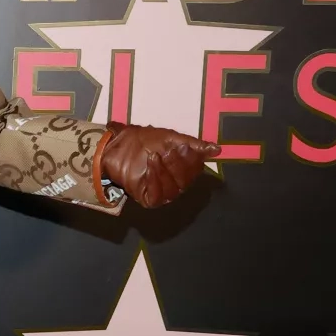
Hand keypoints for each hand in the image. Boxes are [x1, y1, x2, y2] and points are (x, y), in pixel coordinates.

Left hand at [100, 122, 219, 208]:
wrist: (118, 143)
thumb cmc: (144, 140)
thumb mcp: (170, 138)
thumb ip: (193, 144)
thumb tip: (217, 149)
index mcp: (183, 169)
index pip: (195, 170)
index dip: (192, 160)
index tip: (184, 147)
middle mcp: (174, 183)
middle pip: (185, 182)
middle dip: (178, 165)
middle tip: (168, 151)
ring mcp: (161, 192)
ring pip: (172, 190)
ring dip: (165, 172)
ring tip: (155, 156)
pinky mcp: (147, 198)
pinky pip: (157, 196)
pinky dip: (155, 181)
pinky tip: (150, 167)